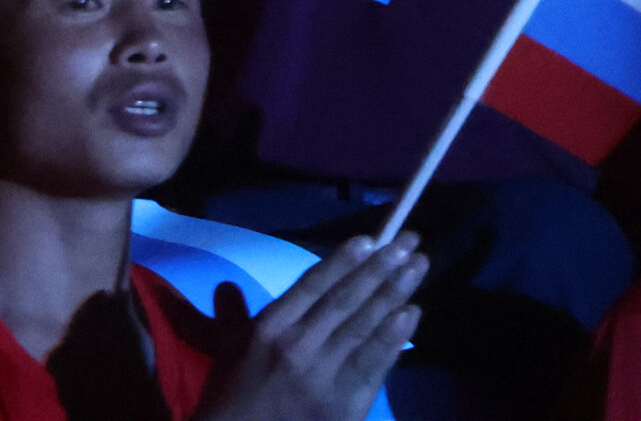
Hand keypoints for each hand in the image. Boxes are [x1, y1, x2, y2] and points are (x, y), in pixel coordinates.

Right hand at [195, 235, 423, 420]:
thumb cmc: (232, 398)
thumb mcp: (223, 351)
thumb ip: (230, 316)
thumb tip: (226, 286)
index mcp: (269, 329)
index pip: (312, 286)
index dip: (342, 262)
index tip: (368, 239)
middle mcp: (300, 345)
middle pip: (346, 300)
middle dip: (379, 269)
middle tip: (408, 242)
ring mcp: (327, 374)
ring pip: (366, 326)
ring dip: (394, 294)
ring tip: (416, 267)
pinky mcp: (348, 402)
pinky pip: (375, 363)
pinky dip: (394, 337)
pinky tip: (411, 315)